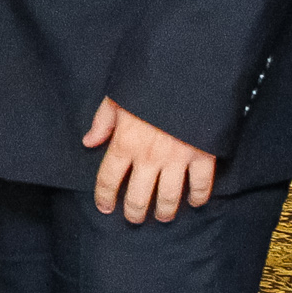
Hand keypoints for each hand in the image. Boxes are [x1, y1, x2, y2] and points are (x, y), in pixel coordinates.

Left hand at [83, 97, 214, 223]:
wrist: (187, 73)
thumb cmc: (149, 84)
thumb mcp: (117, 97)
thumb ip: (102, 122)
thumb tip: (89, 141)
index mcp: (125, 143)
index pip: (108, 180)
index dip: (104, 197)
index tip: (105, 207)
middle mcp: (149, 157)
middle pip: (138, 197)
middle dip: (134, 213)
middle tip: (134, 218)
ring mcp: (177, 159)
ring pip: (168, 197)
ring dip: (165, 212)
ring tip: (162, 217)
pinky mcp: (202, 155)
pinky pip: (201, 184)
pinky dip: (199, 197)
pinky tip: (194, 202)